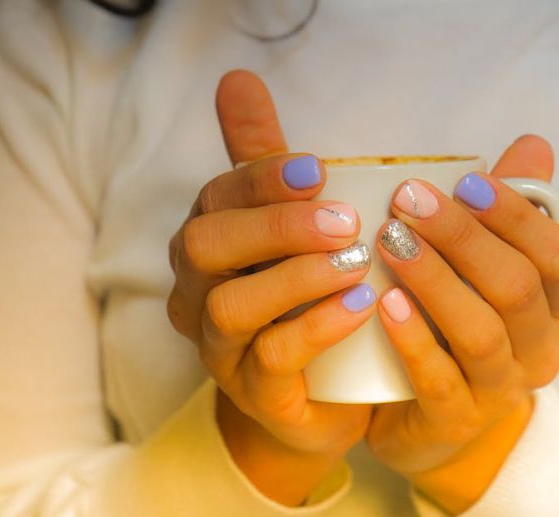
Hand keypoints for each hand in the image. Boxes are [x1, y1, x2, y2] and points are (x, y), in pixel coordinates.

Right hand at [167, 71, 372, 505]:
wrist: (317, 395)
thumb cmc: (301, 296)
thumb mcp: (287, 223)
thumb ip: (263, 159)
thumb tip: (236, 78)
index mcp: (207, 242)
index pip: (215, 199)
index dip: (261, 179)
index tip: (318, 168)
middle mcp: (198, 292)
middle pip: (207, 248)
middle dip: (275, 227)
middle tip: (345, 219)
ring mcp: (220, 347)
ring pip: (233, 306)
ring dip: (298, 277)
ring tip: (358, 260)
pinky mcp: (254, 392)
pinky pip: (272, 359)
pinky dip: (316, 328)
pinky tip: (360, 306)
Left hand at [365, 136, 558, 513]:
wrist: (421, 413)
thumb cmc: (453, 323)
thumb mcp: (481, 265)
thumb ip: (506, 209)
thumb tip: (534, 145)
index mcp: (557, 306)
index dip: (518, 217)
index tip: (467, 181)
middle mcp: (541, 349)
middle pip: (519, 288)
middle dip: (464, 238)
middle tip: (409, 200)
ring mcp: (502, 390)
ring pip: (481, 331)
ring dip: (436, 279)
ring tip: (390, 241)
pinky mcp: (458, 420)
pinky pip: (440, 379)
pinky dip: (413, 338)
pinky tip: (385, 303)